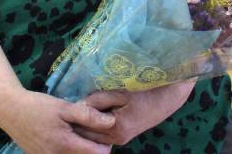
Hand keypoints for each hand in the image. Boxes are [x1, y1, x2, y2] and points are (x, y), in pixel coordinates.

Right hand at [0, 87, 116, 153]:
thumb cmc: (37, 106)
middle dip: (93, 146)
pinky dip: (67, 148)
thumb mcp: (64, 107)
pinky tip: (64, 134)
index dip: (106, 143)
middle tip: (91, 128)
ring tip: (77, 130)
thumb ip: (88, 116)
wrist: (9, 110)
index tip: (104, 131)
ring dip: (80, 147)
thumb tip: (112, 122)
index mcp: (66, 146)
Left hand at [75, 80, 196, 146]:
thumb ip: (98, 99)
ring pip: (92, 137)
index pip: (84, 126)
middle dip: (76, 122)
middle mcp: (116, 139)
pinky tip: (90, 114)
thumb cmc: (145, 90)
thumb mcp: (120, 91)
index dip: (73, 115)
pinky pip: (100, 135)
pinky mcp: (121, 136)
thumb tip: (79, 104)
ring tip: (76, 111)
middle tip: (66, 108)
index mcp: (115, 128)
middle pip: (86, 135)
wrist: (167, 98)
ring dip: (84, 125)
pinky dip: (92, 127)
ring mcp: (119, 140)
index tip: (64, 105)